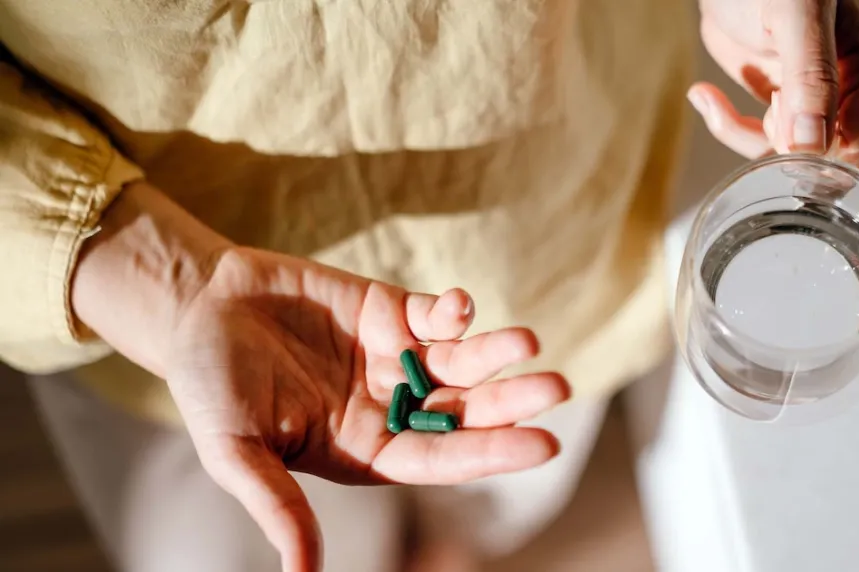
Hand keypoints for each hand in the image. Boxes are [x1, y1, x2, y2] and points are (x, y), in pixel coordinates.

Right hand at [72, 183, 569, 571]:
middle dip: (509, 401)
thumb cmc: (210, 387)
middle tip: (555, 390)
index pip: (441, 457)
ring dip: (495, 352)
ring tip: (527, 344)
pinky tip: (461, 306)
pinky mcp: (390, 310)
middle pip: (464, 409)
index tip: (543, 443)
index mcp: (367, 449)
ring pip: (461, 360)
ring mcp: (394, 357)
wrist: (197, 308)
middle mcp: (391, 406)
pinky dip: (455, 310)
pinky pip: (435, 314)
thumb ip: (276, 505)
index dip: (490, 451)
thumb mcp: (237, 451)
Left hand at [691, 0, 858, 169]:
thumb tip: (813, 143)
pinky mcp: (796, 114)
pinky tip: (707, 94)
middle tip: (760, 92)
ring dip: (745, 134)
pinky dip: (731, 128)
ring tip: (716, 94)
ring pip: (792, 162)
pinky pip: (768, 149)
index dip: (810, 149)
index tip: (774, 113)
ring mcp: (832, 108)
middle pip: (825, 162)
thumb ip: (810, 76)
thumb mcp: (796, 12)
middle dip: (776, 138)